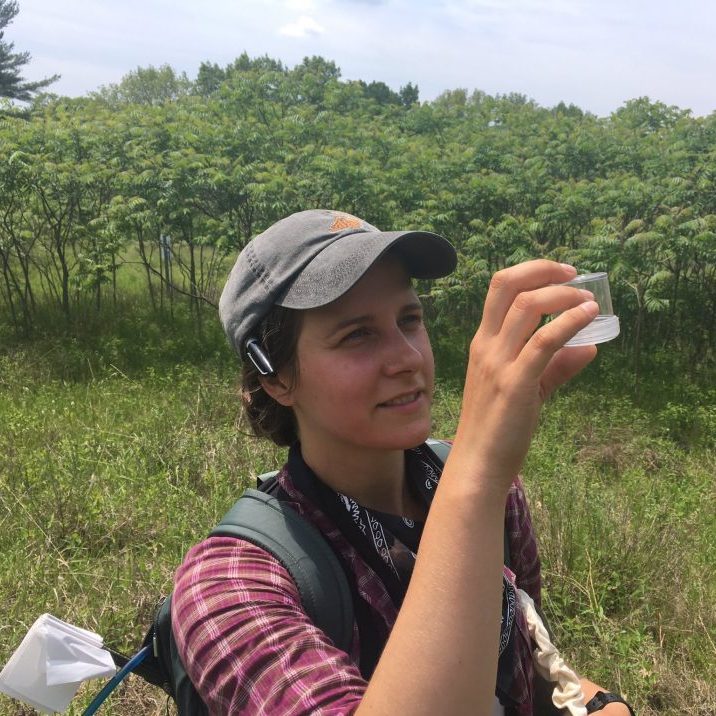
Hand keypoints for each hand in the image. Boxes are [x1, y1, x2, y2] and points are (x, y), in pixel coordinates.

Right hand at [452, 260, 597, 486]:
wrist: (478, 463)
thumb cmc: (497, 427)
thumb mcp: (526, 388)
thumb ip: (556, 366)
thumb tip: (589, 349)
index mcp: (483, 342)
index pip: (500, 289)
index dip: (531, 272)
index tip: (560, 275)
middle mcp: (486, 345)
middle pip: (508, 286)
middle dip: (543, 270)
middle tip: (574, 275)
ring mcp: (498, 362)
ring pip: (528, 307)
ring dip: (563, 295)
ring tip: (588, 301)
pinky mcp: (515, 382)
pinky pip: (543, 341)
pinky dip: (569, 322)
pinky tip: (589, 317)